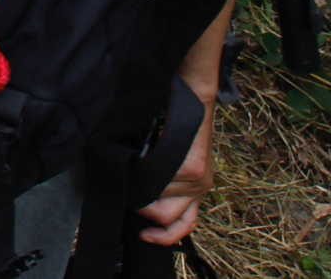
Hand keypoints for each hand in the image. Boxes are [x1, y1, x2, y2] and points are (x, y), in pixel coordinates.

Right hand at [135, 101, 214, 245]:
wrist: (191, 94)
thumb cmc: (174, 120)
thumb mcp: (174, 155)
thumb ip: (163, 176)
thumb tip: (137, 191)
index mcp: (196, 186)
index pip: (184, 224)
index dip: (164, 237)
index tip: (144, 234)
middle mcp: (199, 186)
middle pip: (165, 218)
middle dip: (141, 206)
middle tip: (131, 185)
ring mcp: (197, 180)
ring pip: (156, 200)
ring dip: (139, 184)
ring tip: (134, 161)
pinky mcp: (192, 169)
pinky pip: (158, 184)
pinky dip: (144, 177)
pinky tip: (138, 165)